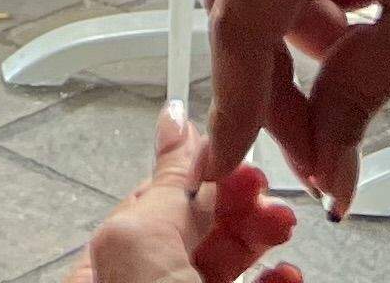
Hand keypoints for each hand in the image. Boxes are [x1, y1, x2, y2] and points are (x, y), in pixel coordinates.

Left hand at [76, 105, 300, 282]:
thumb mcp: (142, 243)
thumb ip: (164, 185)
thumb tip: (174, 122)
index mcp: (102, 264)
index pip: (152, 200)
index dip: (196, 174)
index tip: (236, 154)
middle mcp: (140, 280)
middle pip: (195, 226)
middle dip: (236, 199)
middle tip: (261, 188)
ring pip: (227, 255)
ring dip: (261, 231)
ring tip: (282, 223)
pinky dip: (273, 275)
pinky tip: (287, 270)